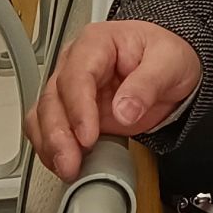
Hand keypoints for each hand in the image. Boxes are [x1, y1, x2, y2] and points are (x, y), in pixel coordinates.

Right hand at [25, 19, 200, 178]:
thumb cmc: (166, 56)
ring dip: (50, 145)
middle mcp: (75, 64)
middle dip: (58, 134)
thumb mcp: (169, 63)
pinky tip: (64, 164)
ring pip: (43, 115)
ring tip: (68, 168)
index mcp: (96, 43)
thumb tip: (124, 111)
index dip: (78, 108)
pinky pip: (48, 129)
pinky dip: (51, 149)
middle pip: (52, 98)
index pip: (76, 76)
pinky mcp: (71, 112)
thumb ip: (147, 85)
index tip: (87, 136)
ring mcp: (70, 89)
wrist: (170, 69)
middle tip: (71, 162)